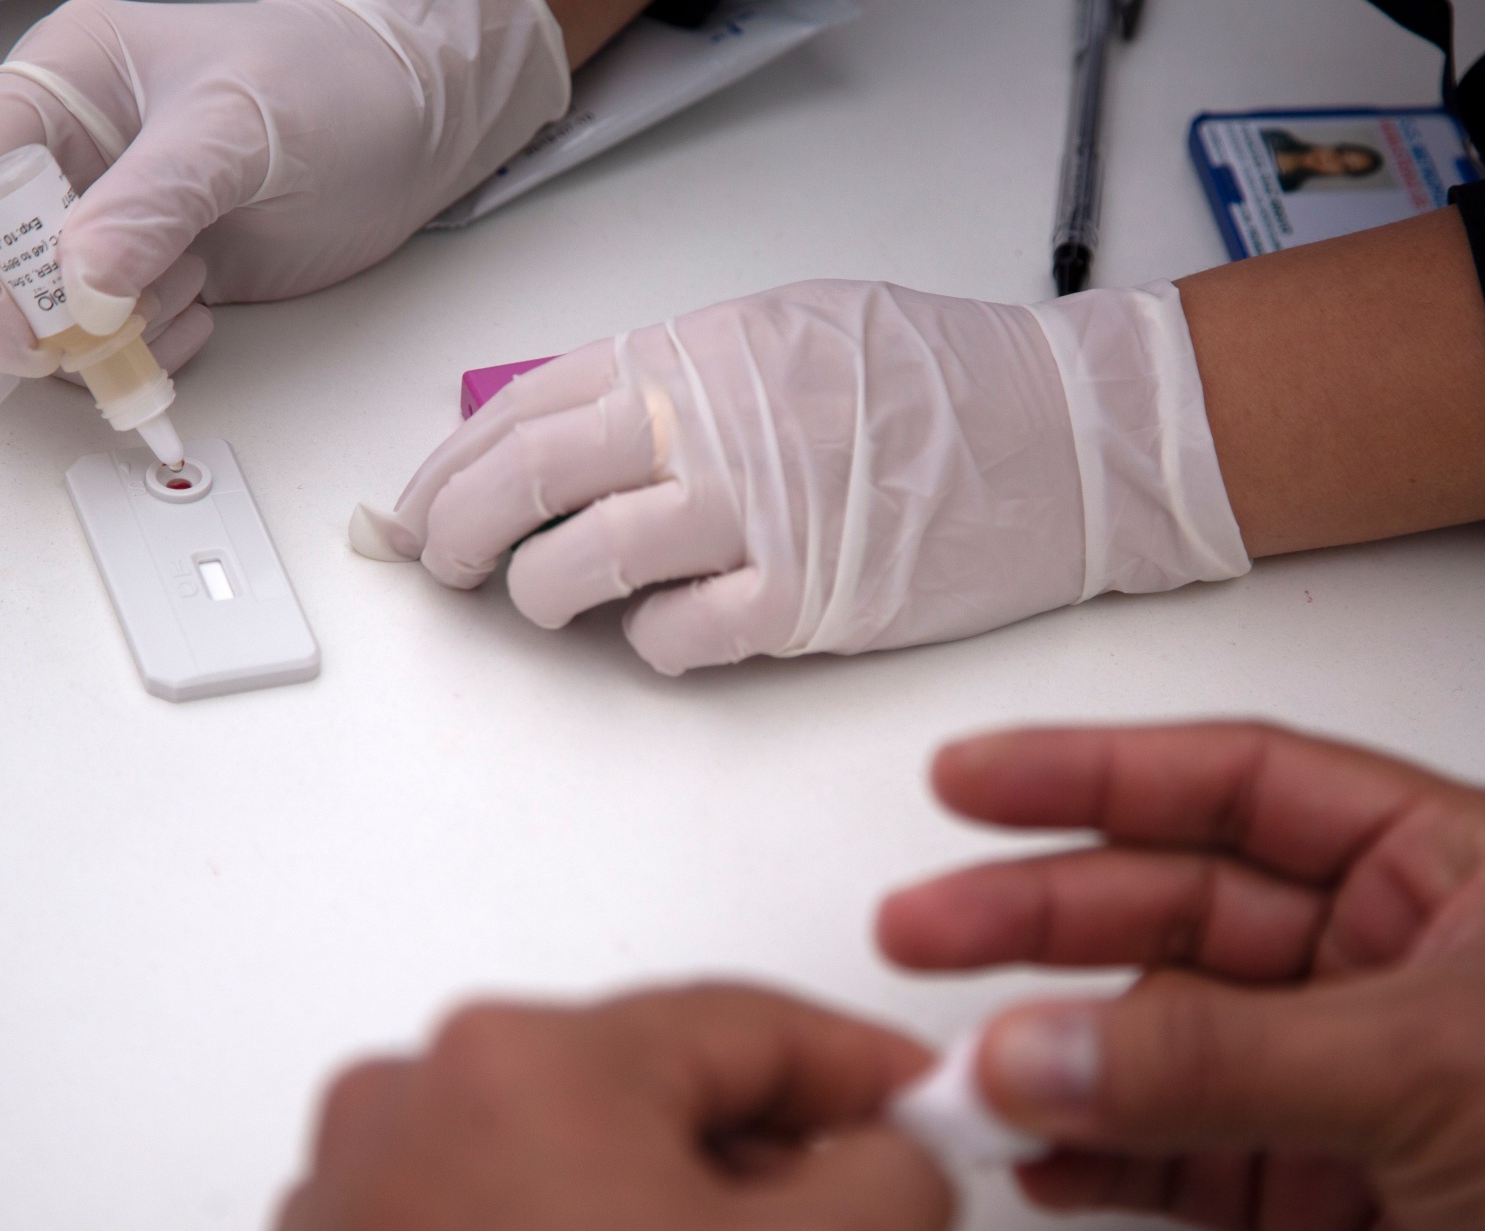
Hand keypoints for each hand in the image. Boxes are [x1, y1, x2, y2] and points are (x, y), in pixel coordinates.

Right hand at [0, 0, 567, 375]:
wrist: (419, 119)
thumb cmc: (334, 80)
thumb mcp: (238, 127)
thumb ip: (155, 201)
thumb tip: (80, 278)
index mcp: (65, 80)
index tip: (19, 329)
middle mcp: (76, 151)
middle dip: (37, 312)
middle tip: (99, 343)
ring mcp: (118, 218)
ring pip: (53, 307)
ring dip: (105, 335)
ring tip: (189, 297)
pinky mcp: (163, 271)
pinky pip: (118, 334)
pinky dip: (147, 351)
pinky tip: (204, 318)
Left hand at [259, 985, 951, 1230]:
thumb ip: (892, 1174)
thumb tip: (884, 1153)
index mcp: (523, 1062)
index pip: (743, 1026)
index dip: (858, 1073)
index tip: (916, 1105)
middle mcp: (412, 1108)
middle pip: (652, 1101)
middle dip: (762, 1170)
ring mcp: (354, 1205)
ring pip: (574, 1174)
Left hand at [359, 279, 1249, 674]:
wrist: (1068, 434)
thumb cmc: (933, 382)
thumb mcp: (783, 331)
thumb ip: (672, 379)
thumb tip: (558, 437)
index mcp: (697, 351)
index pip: (524, 409)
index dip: (447, 467)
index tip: (417, 507)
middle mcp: (712, 422)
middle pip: (526, 484)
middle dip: (457, 537)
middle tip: (448, 570)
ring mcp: (757, 513)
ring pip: (579, 568)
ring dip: (542, 597)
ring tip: (550, 602)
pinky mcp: (807, 600)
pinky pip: (675, 641)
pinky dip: (648, 645)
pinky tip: (664, 633)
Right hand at [878, 723, 1484, 1230]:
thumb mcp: (1435, 1069)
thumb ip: (1217, 1061)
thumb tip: (1035, 1046)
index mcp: (1437, 867)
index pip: (1236, 785)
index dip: (1096, 771)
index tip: (974, 779)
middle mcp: (1377, 957)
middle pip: (1169, 906)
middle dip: (1039, 915)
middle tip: (924, 929)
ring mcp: (1342, 1075)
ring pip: (1156, 1039)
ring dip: (1056, 1056)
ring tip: (967, 1073)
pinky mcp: (1320, 1189)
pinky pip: (1173, 1154)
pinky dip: (1096, 1158)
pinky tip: (1043, 1157)